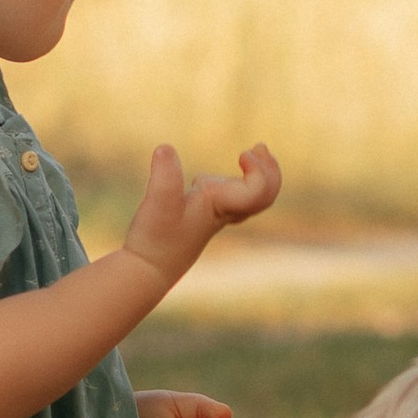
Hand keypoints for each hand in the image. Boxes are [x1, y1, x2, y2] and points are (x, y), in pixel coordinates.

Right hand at [121, 141, 282, 288]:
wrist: (147, 269)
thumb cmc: (155, 238)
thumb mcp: (157, 203)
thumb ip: (164, 176)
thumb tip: (165, 149)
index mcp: (221, 207)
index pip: (258, 191)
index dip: (259, 170)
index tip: (242, 154)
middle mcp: (224, 211)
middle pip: (265, 195)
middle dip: (269, 171)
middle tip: (259, 148)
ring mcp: (217, 215)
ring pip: (253, 198)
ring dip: (258, 175)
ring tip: (246, 155)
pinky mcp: (204, 216)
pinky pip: (235, 198)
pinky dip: (238, 181)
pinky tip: (214, 175)